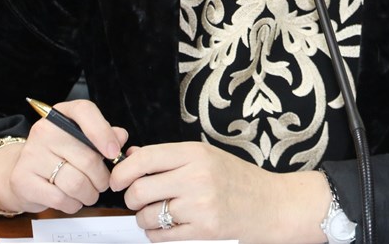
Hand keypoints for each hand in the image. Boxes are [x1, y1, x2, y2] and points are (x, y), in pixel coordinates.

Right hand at [0, 99, 127, 214]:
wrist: (21, 171)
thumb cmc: (58, 154)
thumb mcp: (80, 139)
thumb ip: (103, 135)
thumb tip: (120, 137)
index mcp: (61, 114)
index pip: (85, 111)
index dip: (104, 133)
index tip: (114, 153)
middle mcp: (44, 130)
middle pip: (88, 159)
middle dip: (102, 178)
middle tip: (102, 183)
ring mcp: (31, 155)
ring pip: (76, 183)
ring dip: (90, 194)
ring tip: (89, 193)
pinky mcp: (23, 180)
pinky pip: (61, 199)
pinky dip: (73, 204)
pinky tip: (72, 199)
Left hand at [109, 142, 329, 243]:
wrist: (271, 204)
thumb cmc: (238, 179)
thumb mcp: (205, 156)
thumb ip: (168, 157)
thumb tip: (131, 157)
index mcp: (195, 153)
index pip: (144, 159)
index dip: (122, 172)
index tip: (117, 180)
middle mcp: (196, 177)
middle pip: (139, 190)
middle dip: (131, 198)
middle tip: (138, 199)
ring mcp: (200, 205)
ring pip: (146, 216)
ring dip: (144, 218)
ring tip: (159, 213)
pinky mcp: (203, 230)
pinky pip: (161, 236)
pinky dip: (157, 234)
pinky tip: (170, 226)